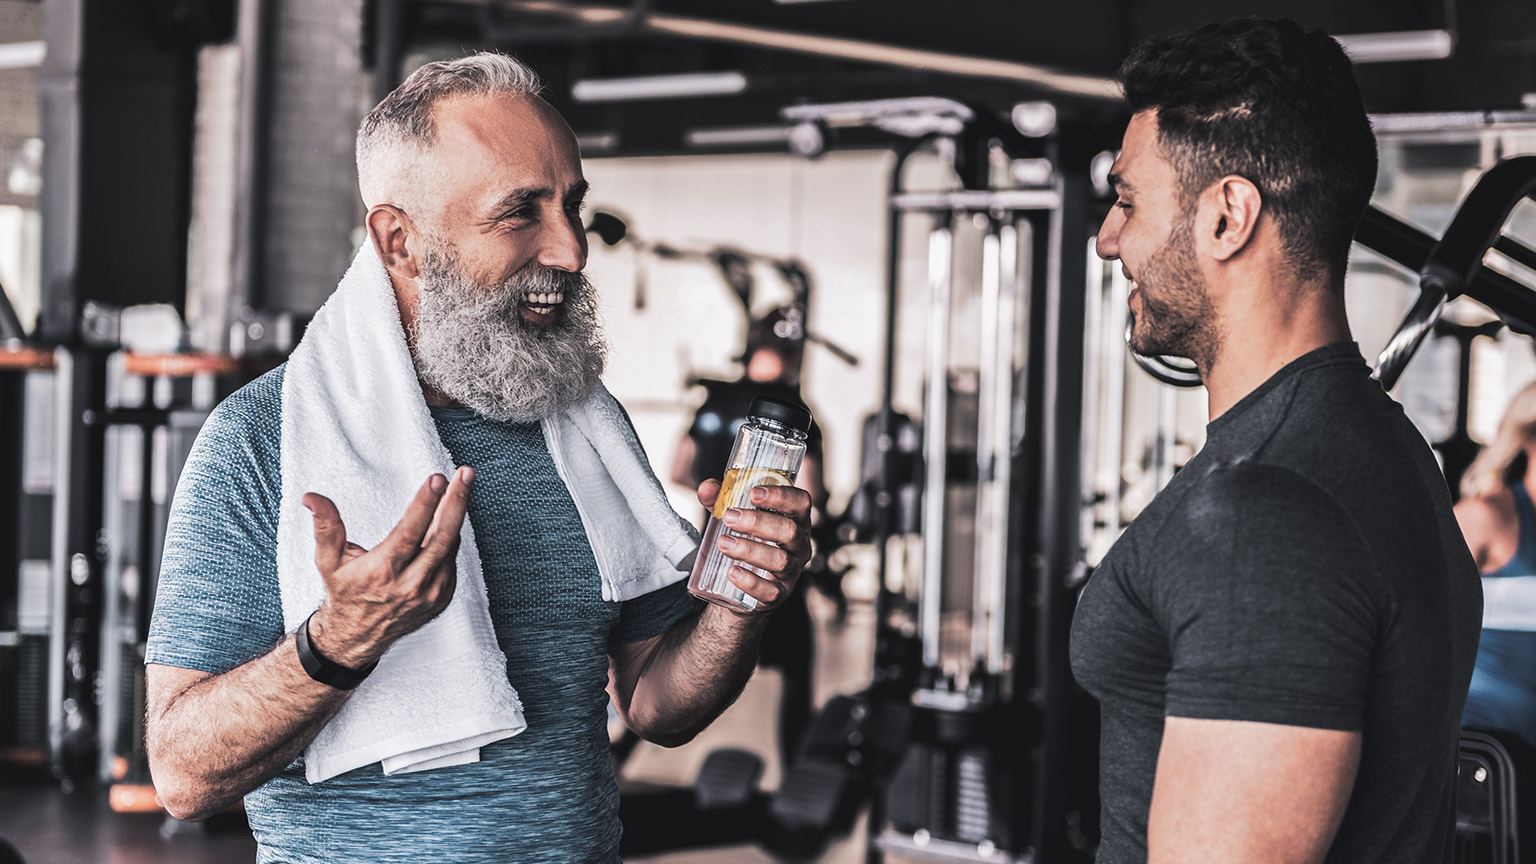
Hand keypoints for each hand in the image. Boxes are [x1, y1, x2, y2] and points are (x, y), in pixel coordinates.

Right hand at [302, 468, 473, 667]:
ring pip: (450, 547)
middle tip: (466, 474)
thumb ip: (326, 526)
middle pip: (442, 537)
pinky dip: (451, 538)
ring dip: (457, 515)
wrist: (357, 635)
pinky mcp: (442, 598)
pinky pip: (451, 561)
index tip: (437, 478)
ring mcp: (430, 594)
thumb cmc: (344, 592)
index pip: (411, 531)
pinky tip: (449, 518)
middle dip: (456, 501)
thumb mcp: (328, 560)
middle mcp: (410, 584)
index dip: (426, 503)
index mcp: (383, 571)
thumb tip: (311, 498)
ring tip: (461, 486)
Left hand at [695, 478, 812, 613]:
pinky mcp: (778, 594)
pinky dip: (751, 581)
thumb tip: (708, 488)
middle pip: (789, 530)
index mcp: (795, 520)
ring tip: (724, 543)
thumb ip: (719, 500)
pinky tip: (733, 572)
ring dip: (750, 550)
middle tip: (730, 518)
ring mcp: (791, 571)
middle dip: (759, 522)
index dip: (781, 496)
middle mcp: (799, 545)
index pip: (800, 503)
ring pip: (780, 560)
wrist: (739, 585)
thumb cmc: (745, 541)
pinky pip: (771, 591)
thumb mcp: (732, 518)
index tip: (754, 493)